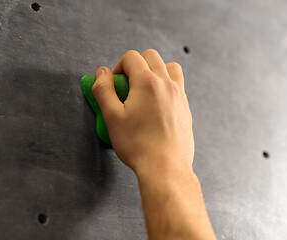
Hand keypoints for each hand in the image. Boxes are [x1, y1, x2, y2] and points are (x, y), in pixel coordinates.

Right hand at [92, 49, 193, 175]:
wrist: (165, 168)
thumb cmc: (138, 145)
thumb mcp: (111, 117)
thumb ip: (103, 90)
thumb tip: (101, 73)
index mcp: (147, 82)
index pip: (131, 57)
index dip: (118, 67)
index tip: (115, 84)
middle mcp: (167, 84)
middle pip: (151, 56)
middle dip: (135, 65)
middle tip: (127, 85)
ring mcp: (179, 95)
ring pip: (169, 67)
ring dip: (155, 70)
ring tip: (144, 89)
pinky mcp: (185, 108)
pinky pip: (178, 85)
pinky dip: (166, 85)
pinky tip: (156, 104)